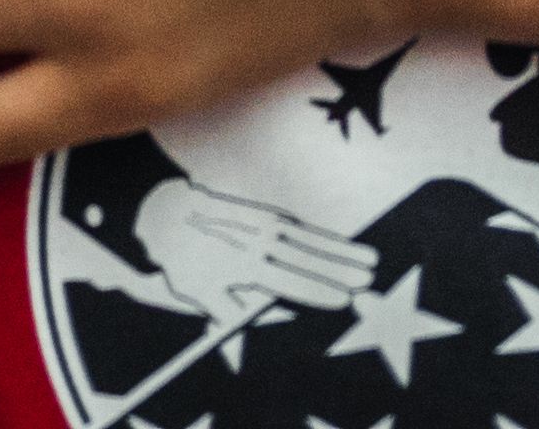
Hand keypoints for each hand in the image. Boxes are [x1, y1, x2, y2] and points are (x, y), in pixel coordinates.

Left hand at [126, 177, 372, 324]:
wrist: (168, 210)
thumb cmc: (183, 260)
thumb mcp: (194, 290)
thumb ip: (221, 309)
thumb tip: (237, 327)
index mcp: (245, 265)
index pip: (290, 282)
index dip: (318, 291)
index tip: (344, 299)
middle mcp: (260, 242)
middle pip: (308, 258)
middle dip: (341, 270)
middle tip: (369, 279)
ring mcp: (265, 224)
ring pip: (311, 239)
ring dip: (342, 250)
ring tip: (370, 260)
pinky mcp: (266, 212)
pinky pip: (301, 226)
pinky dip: (324, 235)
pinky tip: (342, 243)